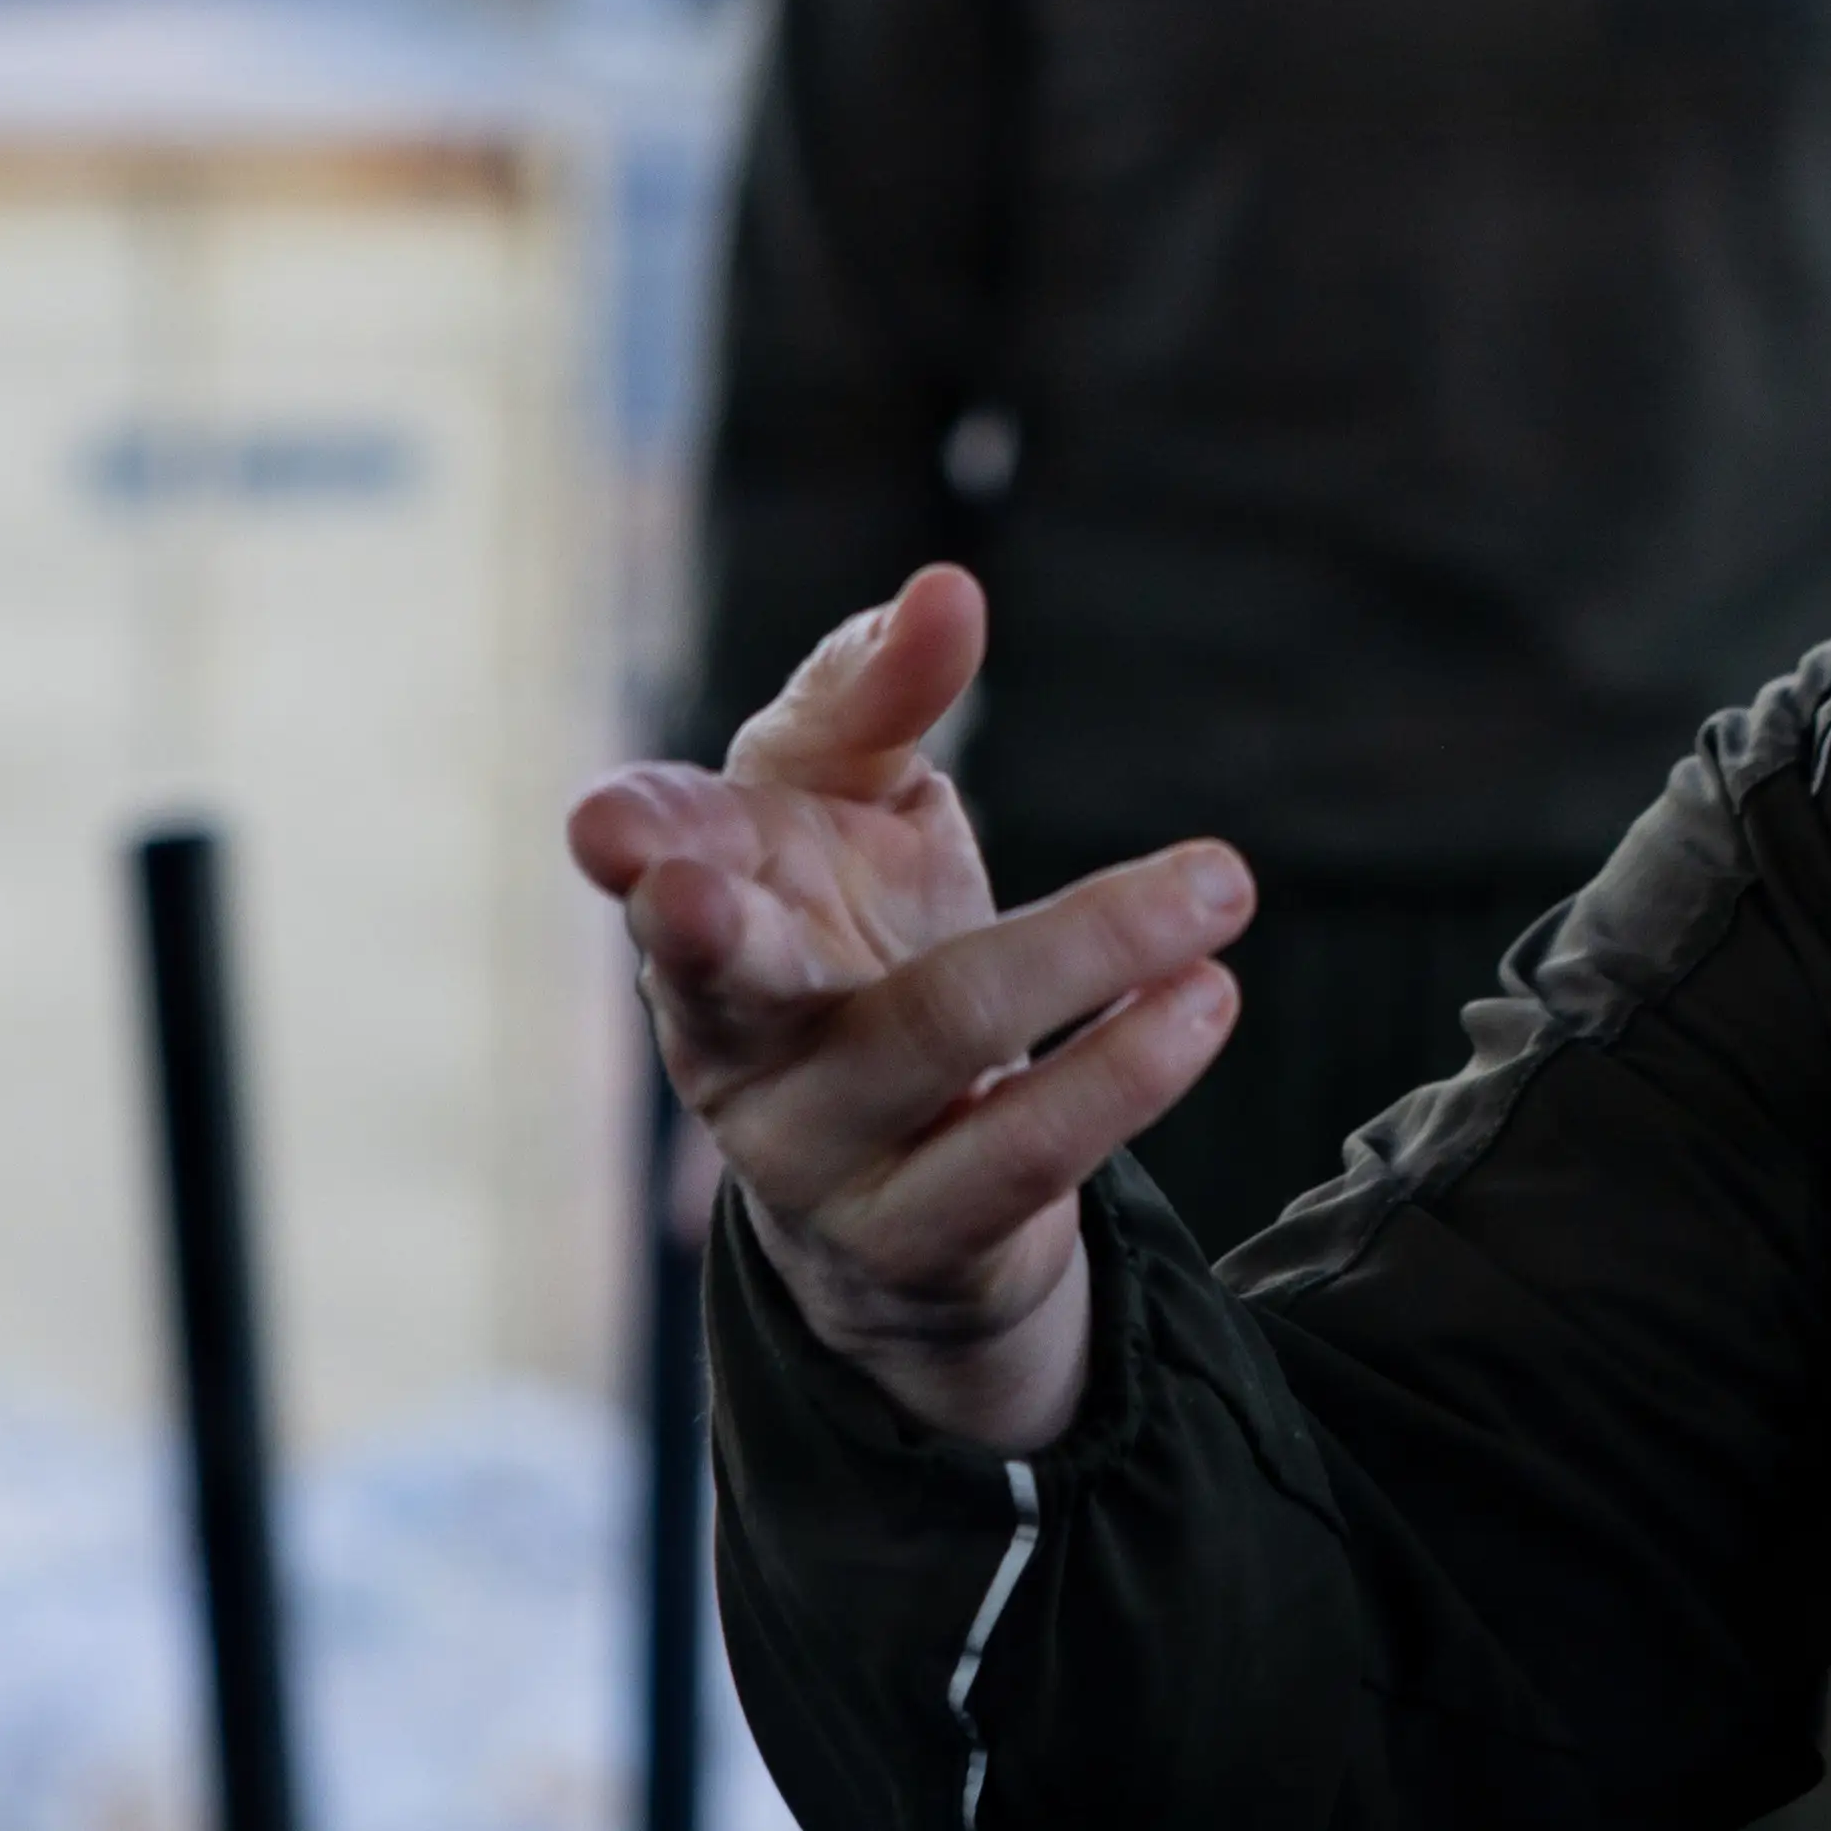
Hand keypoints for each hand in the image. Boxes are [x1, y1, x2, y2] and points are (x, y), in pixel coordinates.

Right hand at [567, 569, 1245, 1459]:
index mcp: (704, 902)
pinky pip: (1022, 1153)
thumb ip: (878, 692)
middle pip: (730, 979)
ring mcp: (809, 1152)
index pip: (660, 853)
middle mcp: (731, 1037)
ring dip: (1087, 948)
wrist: (914, 1165)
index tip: (609, 826)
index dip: (638, 837)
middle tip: (693, 894)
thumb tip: (944, 591)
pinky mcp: (911, 1239)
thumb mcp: (851, 800)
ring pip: (932, 1038)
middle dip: (710, 940)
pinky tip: (1205, 996)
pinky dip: (1125, 1069)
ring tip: (1221, 883)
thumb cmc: (852, 934)